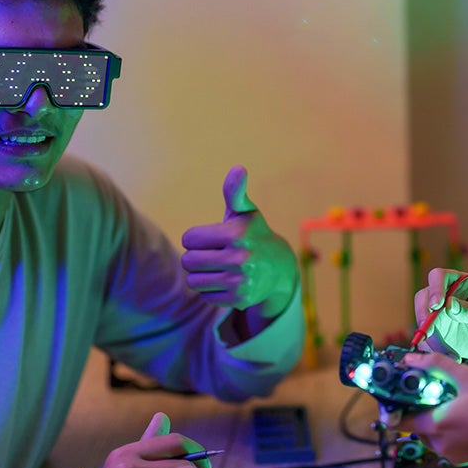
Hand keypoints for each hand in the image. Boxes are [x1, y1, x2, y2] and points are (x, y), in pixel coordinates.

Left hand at [181, 165, 298, 317]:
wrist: (279, 269)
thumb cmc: (254, 235)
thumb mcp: (245, 212)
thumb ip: (235, 192)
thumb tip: (238, 169)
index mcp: (236, 233)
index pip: (189, 239)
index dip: (196, 238)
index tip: (212, 238)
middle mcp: (240, 258)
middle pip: (188, 261)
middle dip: (196, 257)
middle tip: (214, 254)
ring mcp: (240, 280)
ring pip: (194, 280)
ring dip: (201, 274)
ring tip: (219, 268)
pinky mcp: (239, 299)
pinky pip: (205, 295)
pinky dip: (212, 290)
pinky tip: (228, 281)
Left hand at [400, 352, 467, 465]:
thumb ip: (435, 365)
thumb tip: (410, 359)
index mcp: (435, 425)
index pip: (398, 420)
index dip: (396, 405)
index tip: (401, 390)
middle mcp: (439, 445)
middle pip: (414, 426)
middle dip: (419, 408)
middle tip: (432, 389)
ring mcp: (452, 454)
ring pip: (430, 435)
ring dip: (434, 418)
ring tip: (452, 399)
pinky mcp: (464, 459)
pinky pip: (446, 442)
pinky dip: (448, 429)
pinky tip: (465, 413)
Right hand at [413, 268, 467, 385]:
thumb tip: (449, 305)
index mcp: (462, 283)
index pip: (440, 277)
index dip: (435, 288)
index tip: (436, 305)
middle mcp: (446, 296)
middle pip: (423, 297)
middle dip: (423, 313)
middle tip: (428, 330)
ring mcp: (440, 314)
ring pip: (422, 320)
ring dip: (430, 335)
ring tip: (449, 351)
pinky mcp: (438, 332)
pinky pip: (427, 338)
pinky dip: (434, 348)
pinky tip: (452, 355)